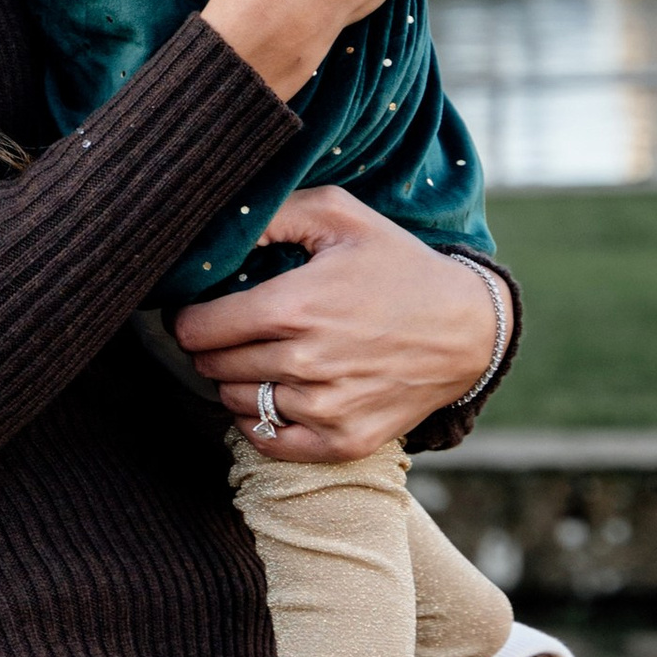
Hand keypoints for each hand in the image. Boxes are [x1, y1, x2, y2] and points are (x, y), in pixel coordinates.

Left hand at [170, 186, 491, 459]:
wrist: (467, 328)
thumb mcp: (339, 213)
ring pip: (235, 403)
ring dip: (234, 381)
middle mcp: (305, 364)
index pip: (197, 329)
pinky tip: (273, 394)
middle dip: (210, 347)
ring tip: (257, 356)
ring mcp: (326, 409)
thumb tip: (217, 233)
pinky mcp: (344, 442)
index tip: (198, 309)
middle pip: (211, 367)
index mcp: (293, 307)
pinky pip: (269, 442)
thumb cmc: (398, 265)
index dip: (189, 317)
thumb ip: (272, 214)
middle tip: (229, 330)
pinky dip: (259, 421)